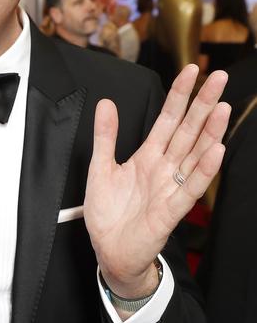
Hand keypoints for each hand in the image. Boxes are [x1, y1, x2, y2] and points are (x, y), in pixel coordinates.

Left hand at [84, 65, 229, 296]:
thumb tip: (105, 103)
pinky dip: (203, 170)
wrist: (109, 252)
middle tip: (220, 77)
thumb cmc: (108, 214)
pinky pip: (190, 188)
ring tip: (221, 107)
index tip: (191, 70)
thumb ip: (105, 137)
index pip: (168, 120)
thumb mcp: (100, 169)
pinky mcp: (171, 211)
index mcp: (147, 156)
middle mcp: (164, 168)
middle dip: (203, 104)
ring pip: (194, 155)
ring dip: (209, 132)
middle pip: (188, 131)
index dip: (179, 96)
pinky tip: (216, 151)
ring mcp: (170, 188)